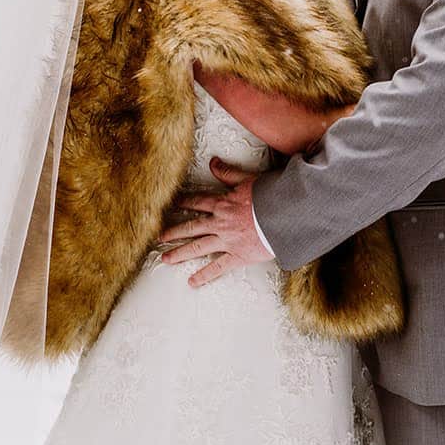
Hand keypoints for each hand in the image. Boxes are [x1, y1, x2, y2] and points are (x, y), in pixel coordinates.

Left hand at [157, 160, 272, 286]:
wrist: (284, 216)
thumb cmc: (270, 197)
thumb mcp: (247, 179)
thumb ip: (228, 172)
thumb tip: (213, 162)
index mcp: (222, 204)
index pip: (198, 202)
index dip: (184, 203)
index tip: (173, 205)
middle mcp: (220, 223)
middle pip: (191, 227)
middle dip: (174, 232)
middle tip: (159, 237)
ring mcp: (227, 240)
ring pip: (198, 248)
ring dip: (180, 253)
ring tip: (166, 259)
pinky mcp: (237, 255)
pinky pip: (217, 267)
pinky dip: (204, 275)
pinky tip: (192, 282)